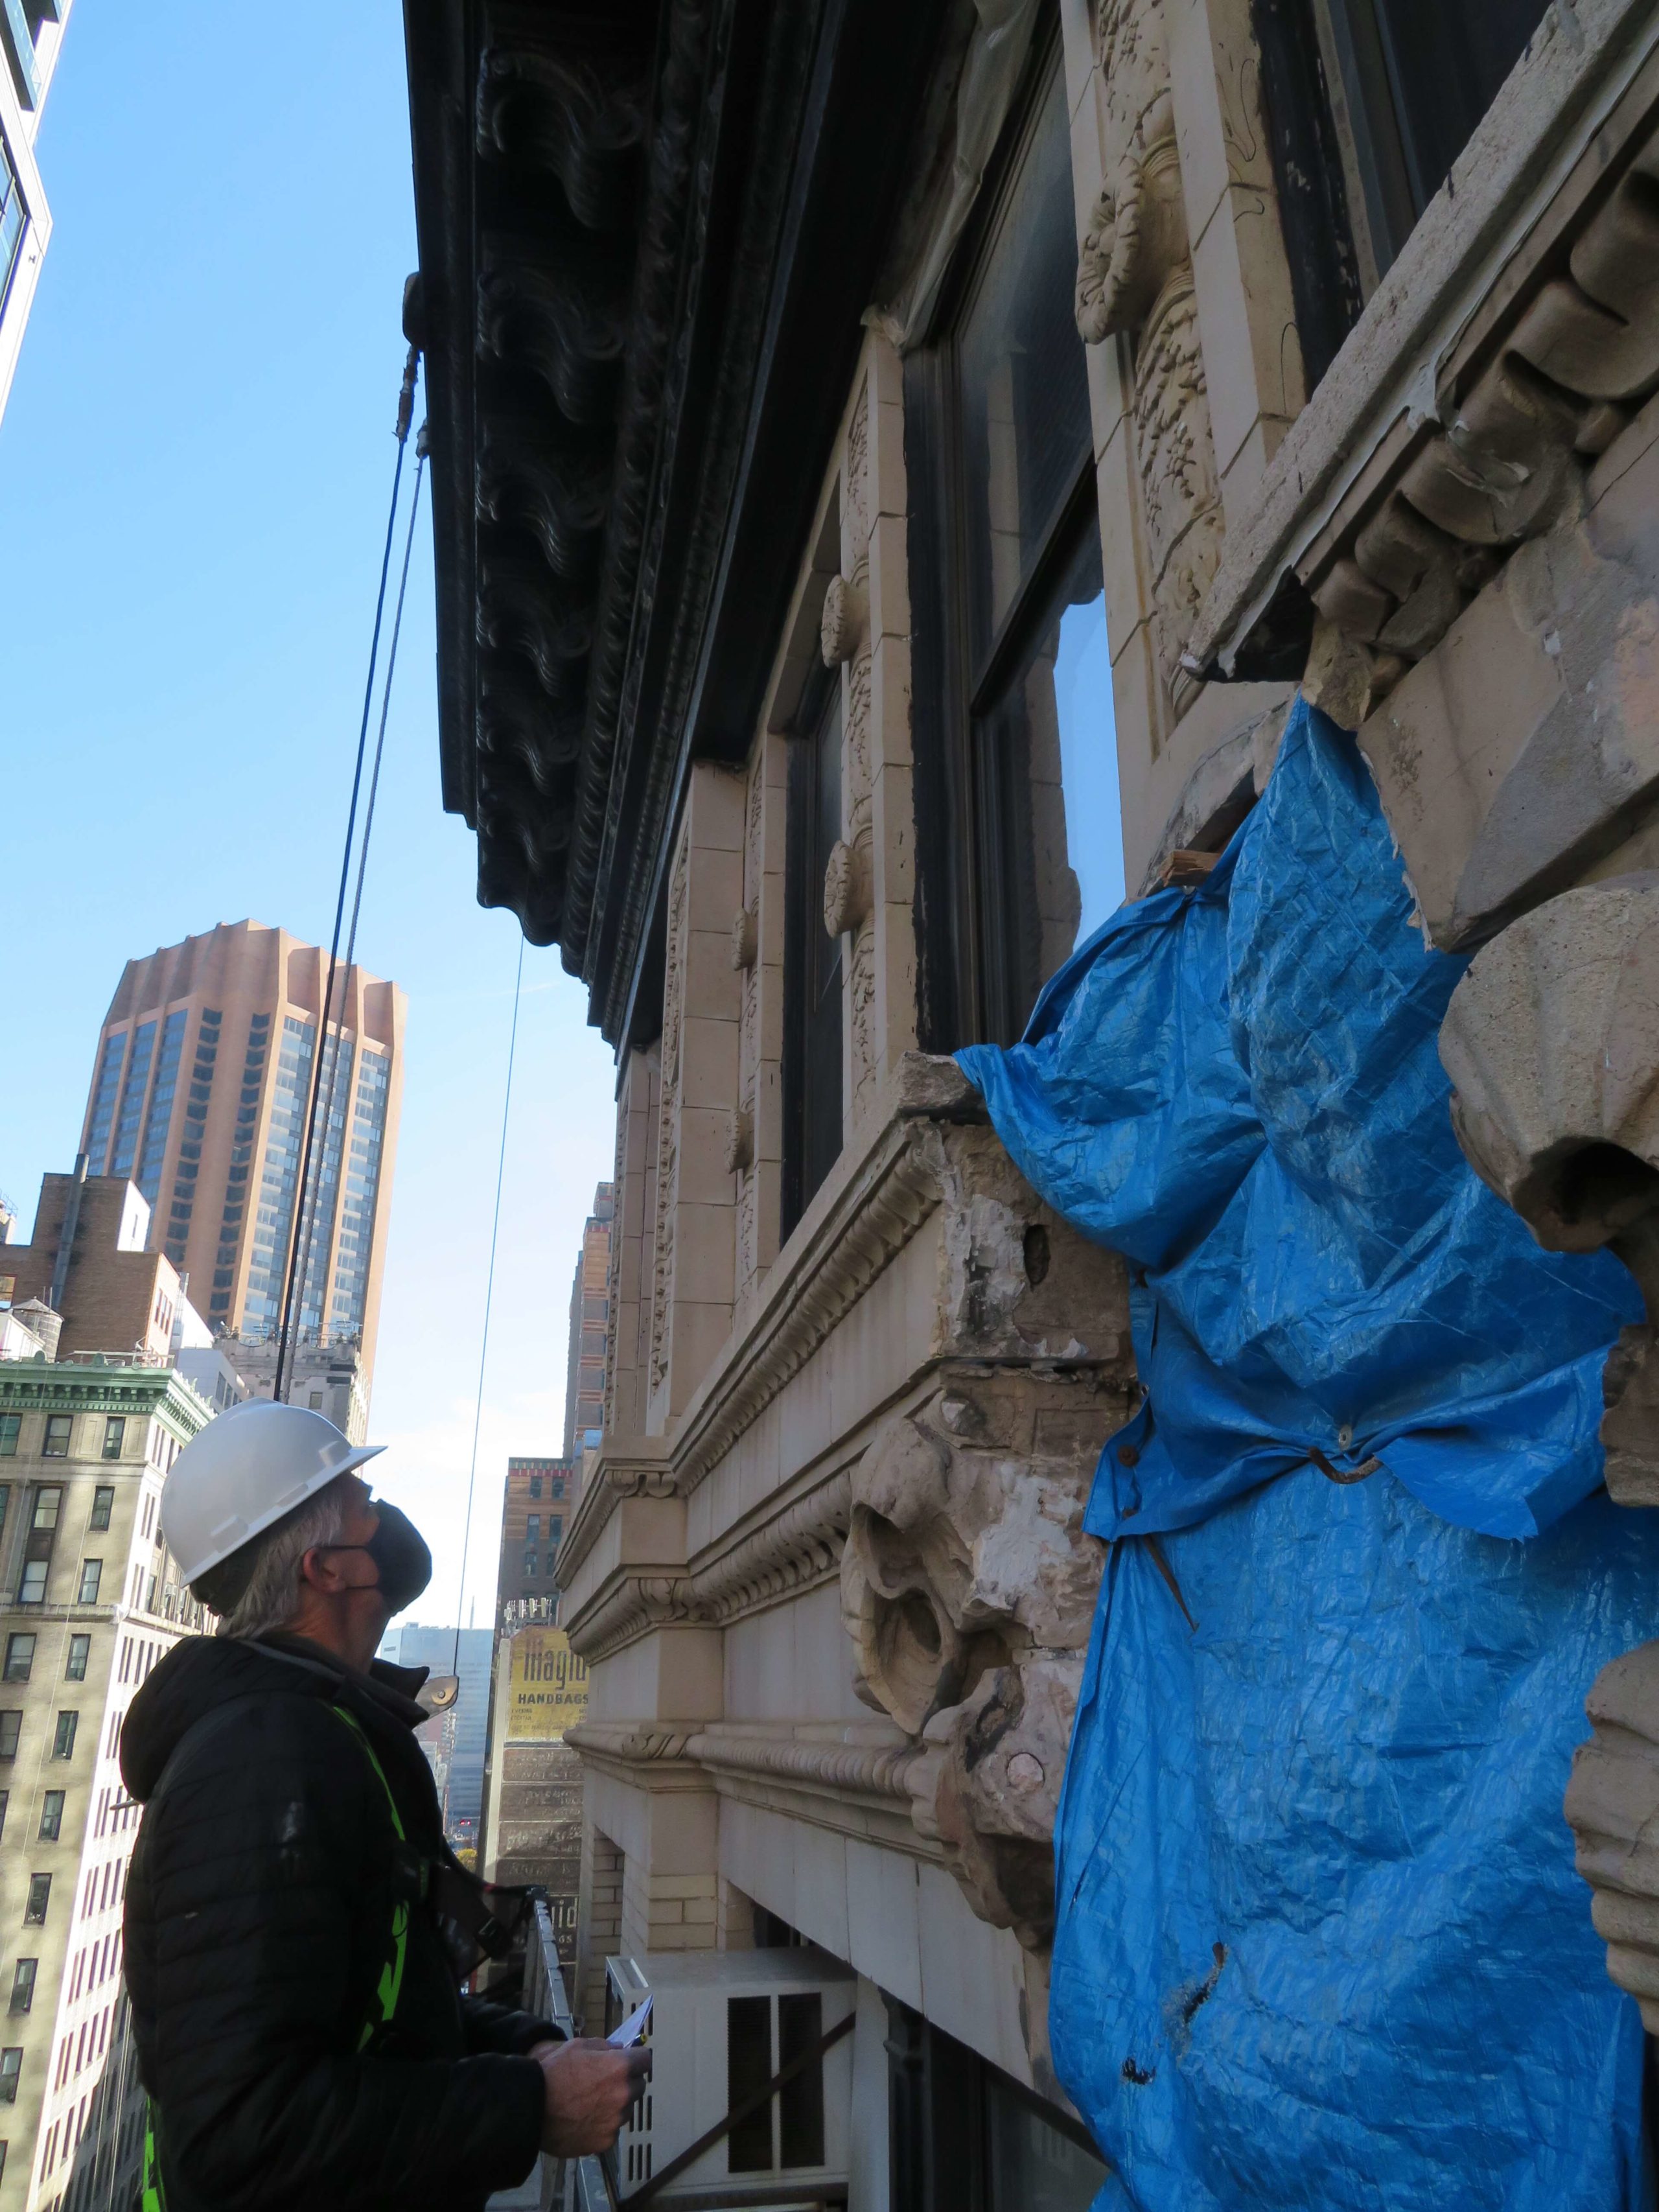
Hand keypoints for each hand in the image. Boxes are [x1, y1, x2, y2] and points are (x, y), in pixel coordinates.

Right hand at [533, 2037, 651, 2156]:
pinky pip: (611, 2131)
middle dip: (626, 2083)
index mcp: (619, 2068)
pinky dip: (602, 2126)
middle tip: (605, 2083)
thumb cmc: (552, 2073)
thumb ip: (604, 2046)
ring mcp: (615, 2121)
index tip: (629, 2061)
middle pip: (638, 2086)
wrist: (530, 2108)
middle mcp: (623, 2095)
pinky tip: (583, 2120)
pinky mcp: (604, 2142)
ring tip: (590, 2104)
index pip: (645, 2060)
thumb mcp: (577, 2046)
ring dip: (616, 2106)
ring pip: (625, 2110)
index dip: (636, 2059)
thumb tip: (620, 2050)